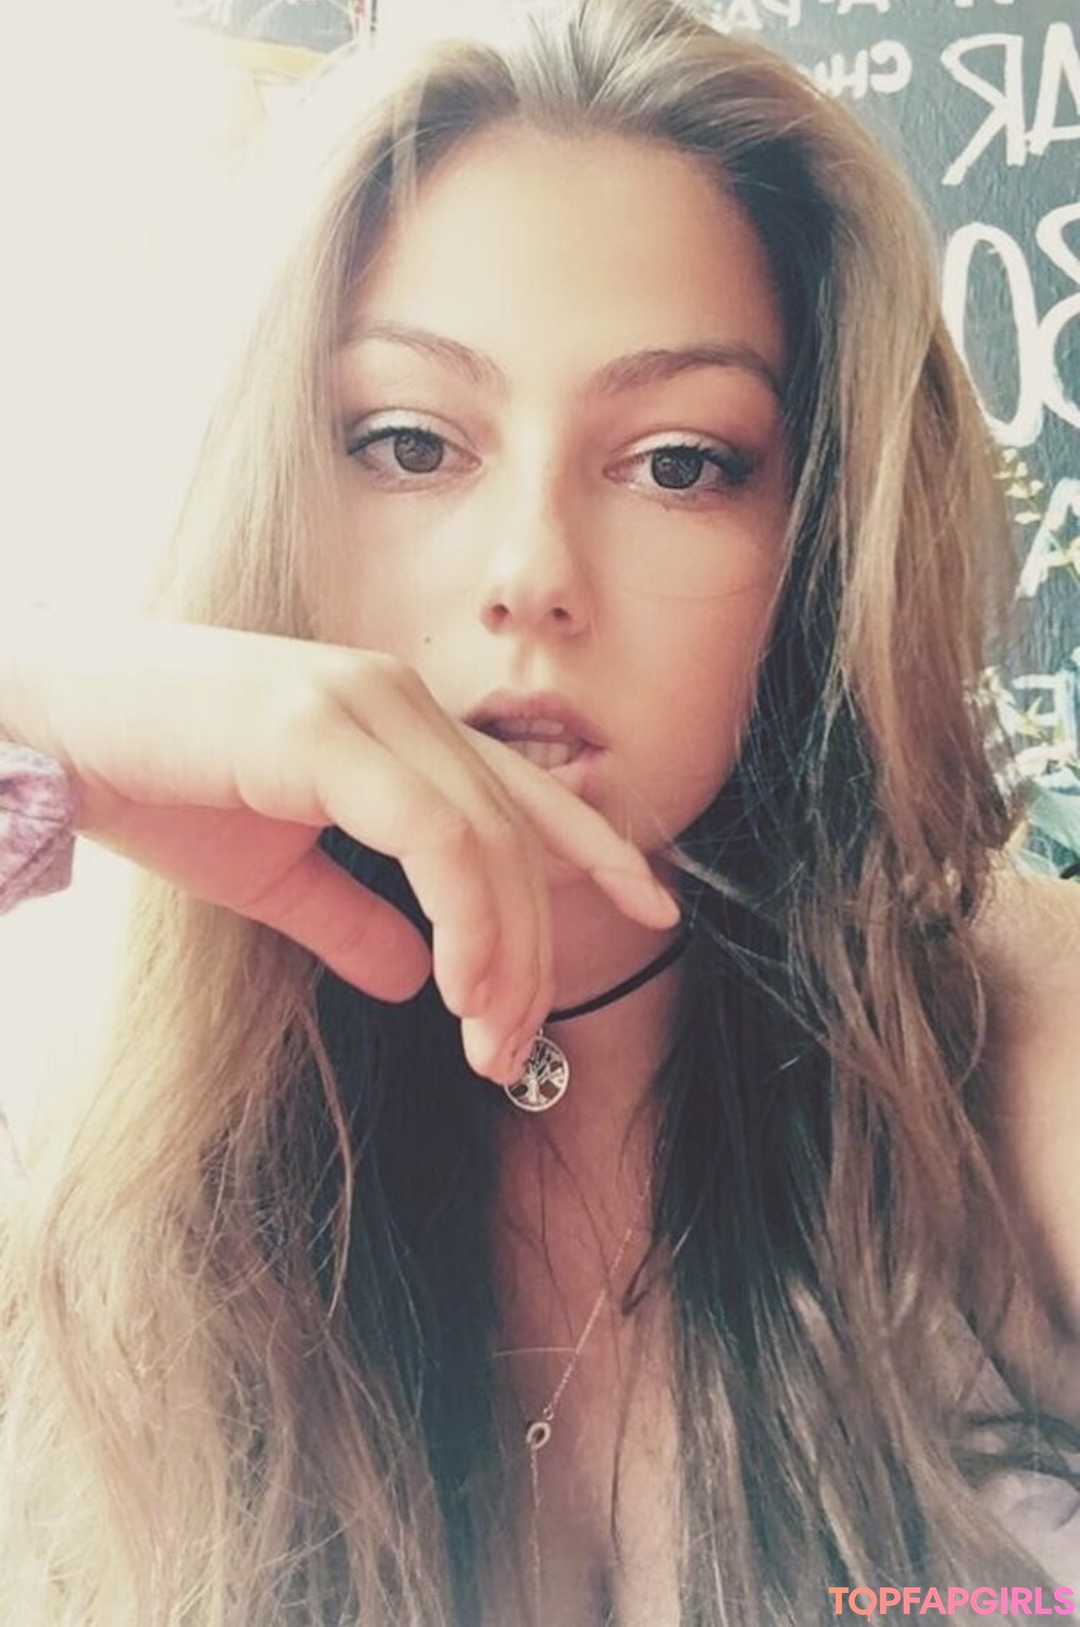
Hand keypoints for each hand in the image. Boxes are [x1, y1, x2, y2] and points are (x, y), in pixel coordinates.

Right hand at [0, 612, 678, 1082]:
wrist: (50, 725)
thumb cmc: (152, 780)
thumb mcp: (272, 871)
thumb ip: (350, 917)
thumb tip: (410, 978)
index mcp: (394, 721)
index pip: (521, 789)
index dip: (594, 849)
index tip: (653, 909)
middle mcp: (396, 698)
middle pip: (514, 832)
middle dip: (534, 950)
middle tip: (515, 1050)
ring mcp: (364, 704)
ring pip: (487, 837)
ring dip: (506, 952)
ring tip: (493, 1043)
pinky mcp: (321, 729)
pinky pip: (432, 834)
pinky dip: (463, 915)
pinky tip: (458, 988)